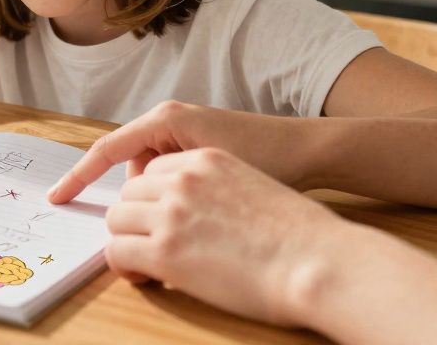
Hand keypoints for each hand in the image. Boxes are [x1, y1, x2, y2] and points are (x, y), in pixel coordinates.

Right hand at [47, 101, 318, 204]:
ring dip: (160, 201)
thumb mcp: (204, 173)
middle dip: (138, 200)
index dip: (79, 177)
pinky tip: (205, 210)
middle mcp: (169, 121)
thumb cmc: (263, 157)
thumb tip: (131, 205)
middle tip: (163, 225)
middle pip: (129, 168)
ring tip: (195, 215)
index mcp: (164, 120)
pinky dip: (176, 196)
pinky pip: (170, 176)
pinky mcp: (198, 147)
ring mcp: (184, 134)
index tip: (57, 198)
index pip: (107, 150)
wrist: (308, 151)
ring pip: (150, 177)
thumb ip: (160, 186)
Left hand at [101, 148, 350, 327]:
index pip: (153, 169)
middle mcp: (184, 179)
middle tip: (153, 245)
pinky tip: (145, 276)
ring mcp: (172, 212)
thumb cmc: (302, 237)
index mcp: (207, 160)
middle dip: (137, 220)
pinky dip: (124, 266)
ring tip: (149, 264)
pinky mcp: (165, 250)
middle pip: (130, 192)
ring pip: (117, 220)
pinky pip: (117, 251)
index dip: (153, 199)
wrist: (319, 262)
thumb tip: (201, 219)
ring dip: (128, 241)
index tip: (160, 220)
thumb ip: (219, 194)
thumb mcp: (255, 189)